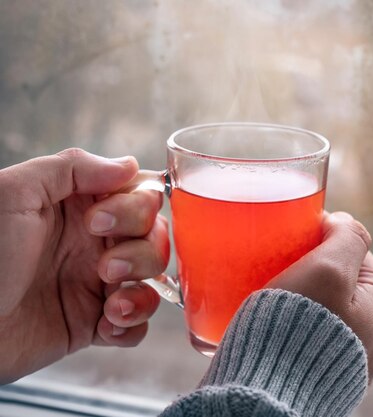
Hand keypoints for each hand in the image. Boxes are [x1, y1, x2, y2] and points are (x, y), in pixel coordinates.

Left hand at [0, 148, 167, 383]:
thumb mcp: (14, 194)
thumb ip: (72, 167)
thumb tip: (129, 165)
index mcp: (80, 207)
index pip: (139, 195)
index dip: (135, 208)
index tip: (98, 222)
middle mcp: (94, 243)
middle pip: (155, 236)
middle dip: (141, 252)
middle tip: (104, 267)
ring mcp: (97, 284)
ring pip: (153, 279)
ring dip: (142, 290)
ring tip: (112, 303)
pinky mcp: (93, 324)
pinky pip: (137, 325)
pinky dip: (133, 325)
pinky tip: (108, 325)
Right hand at [266, 212, 372, 379]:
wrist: (270, 395)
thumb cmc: (298, 330)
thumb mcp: (328, 269)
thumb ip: (347, 236)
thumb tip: (345, 222)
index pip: (355, 250)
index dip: (322, 239)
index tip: (292, 241)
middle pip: (341, 279)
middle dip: (310, 268)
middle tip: (278, 267)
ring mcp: (355, 355)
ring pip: (326, 306)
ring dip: (301, 295)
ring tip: (272, 294)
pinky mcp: (329, 371)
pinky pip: (314, 333)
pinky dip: (296, 322)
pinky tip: (275, 323)